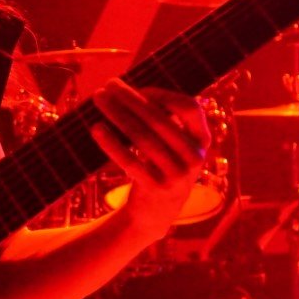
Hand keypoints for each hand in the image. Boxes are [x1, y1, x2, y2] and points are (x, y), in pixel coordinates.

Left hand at [89, 80, 209, 229]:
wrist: (156, 213)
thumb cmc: (160, 166)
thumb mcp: (173, 146)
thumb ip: (164, 120)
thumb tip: (129, 88)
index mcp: (201, 140)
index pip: (189, 107)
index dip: (163, 94)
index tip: (139, 88)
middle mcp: (194, 158)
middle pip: (159, 120)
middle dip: (131, 98)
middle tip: (109, 84)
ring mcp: (176, 175)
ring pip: (142, 138)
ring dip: (117, 114)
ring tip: (99, 99)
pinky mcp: (155, 189)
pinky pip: (130, 161)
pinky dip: (111, 143)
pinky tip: (96, 128)